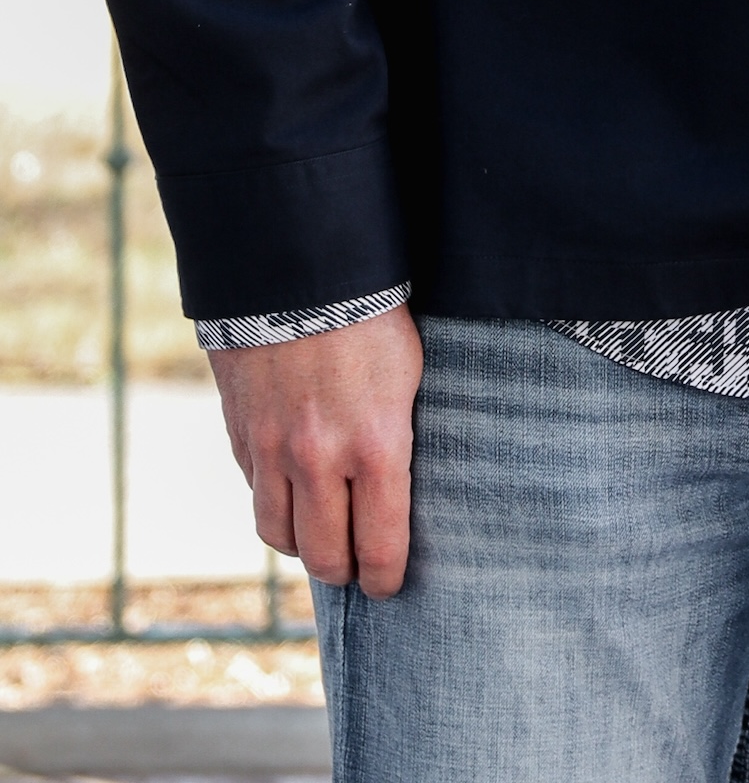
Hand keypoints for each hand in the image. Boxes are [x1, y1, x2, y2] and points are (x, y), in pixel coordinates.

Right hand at [208, 302, 422, 597]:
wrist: (298, 266)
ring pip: (280, 537)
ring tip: (323, 534)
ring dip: (303, 543)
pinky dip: (275, 503)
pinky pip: (256, 495)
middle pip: (324, 557)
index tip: (388, 584)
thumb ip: (397, 442)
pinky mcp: (240, 435)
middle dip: (344, 570)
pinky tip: (293, 489)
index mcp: (375, 447)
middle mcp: (319, 460)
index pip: (378, 548)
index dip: (385, 578)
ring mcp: (273, 451)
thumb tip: (400, 492)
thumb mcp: (407, 377)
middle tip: (357, 566)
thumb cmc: (373, 316)